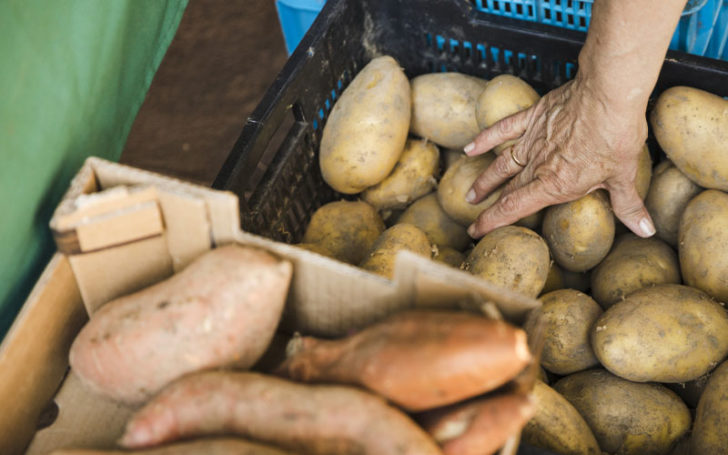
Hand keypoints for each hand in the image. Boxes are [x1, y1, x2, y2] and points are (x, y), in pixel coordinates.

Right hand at [463, 74, 655, 238]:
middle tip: (473, 218)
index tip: (476, 231)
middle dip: (488, 207)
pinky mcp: (534, 117)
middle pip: (506, 189)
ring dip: (485, 180)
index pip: (514, 207)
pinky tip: (471, 147)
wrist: (608, 94)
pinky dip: (486, 138)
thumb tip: (644, 228)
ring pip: (501, 164)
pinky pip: (504, 129)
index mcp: (554, 184)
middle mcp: (537, 165)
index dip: (492, 221)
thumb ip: (628, 205)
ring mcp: (533, 140)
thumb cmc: (616, 135)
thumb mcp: (625, 175)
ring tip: (471, 193)